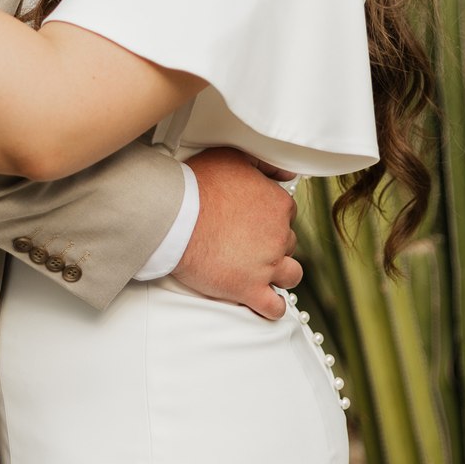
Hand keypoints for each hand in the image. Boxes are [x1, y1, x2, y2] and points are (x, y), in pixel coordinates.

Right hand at [172, 146, 302, 320]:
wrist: (173, 216)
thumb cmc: (198, 184)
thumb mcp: (234, 157)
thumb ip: (266, 163)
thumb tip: (289, 172)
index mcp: (278, 204)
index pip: (287, 214)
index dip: (270, 218)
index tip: (252, 221)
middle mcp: (280, 236)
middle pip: (288, 243)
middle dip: (272, 245)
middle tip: (247, 243)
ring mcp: (267, 265)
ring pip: (291, 275)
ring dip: (280, 274)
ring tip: (261, 272)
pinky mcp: (249, 289)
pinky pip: (274, 307)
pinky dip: (271, 306)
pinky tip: (263, 300)